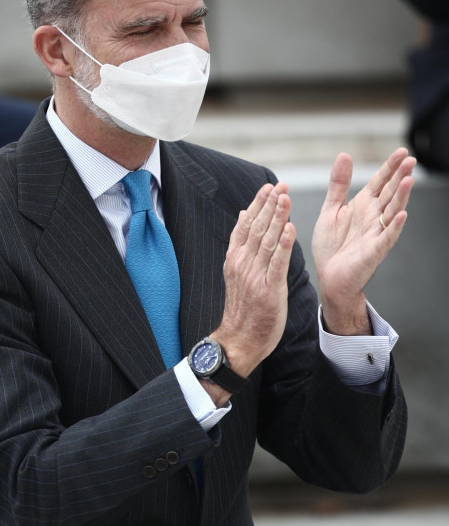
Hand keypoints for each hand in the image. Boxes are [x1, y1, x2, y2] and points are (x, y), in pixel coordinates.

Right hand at [211, 183, 295, 386]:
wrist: (239, 340)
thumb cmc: (242, 310)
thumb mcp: (237, 274)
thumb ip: (242, 246)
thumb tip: (244, 216)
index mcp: (235, 259)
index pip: (246, 225)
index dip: (258, 205)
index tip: (268, 187)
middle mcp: (243, 264)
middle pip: (257, 228)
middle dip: (269, 205)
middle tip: (281, 186)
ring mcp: (255, 276)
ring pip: (267, 241)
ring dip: (277, 218)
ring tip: (286, 198)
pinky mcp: (269, 289)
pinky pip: (278, 263)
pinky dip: (284, 245)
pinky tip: (290, 229)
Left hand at [312, 149, 414, 334]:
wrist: (329, 277)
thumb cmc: (331, 246)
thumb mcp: (331, 210)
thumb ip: (339, 184)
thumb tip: (344, 155)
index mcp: (363, 205)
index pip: (381, 182)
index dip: (390, 167)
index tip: (402, 152)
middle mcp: (373, 217)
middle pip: (390, 193)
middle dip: (400, 177)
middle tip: (410, 160)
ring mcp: (376, 233)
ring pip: (392, 211)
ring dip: (401, 197)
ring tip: (408, 180)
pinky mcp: (374, 251)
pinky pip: (386, 237)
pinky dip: (394, 226)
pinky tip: (401, 214)